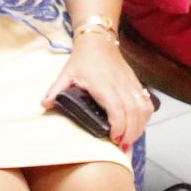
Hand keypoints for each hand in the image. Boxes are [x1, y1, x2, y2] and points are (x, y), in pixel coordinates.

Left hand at [42, 32, 154, 149]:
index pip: (116, 107)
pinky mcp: (136, 84)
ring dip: (139, 127)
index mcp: (103, 84)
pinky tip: (137, 128)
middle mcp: (120, 84)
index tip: (114, 139)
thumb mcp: (66, 73)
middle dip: (130, 133)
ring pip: (143, 108)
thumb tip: (44, 105)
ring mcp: (130, 84)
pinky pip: (146, 103)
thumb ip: (56, 90)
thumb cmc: (82, 59)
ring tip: (129, 141)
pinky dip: (145, 118)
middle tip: (122, 148)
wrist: (99, 41)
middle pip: (133, 112)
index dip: (118, 125)